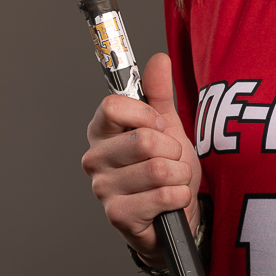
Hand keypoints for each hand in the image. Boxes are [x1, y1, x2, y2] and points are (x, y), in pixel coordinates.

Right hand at [82, 51, 200, 265]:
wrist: (174, 216)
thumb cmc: (166, 170)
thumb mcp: (167, 128)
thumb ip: (159, 94)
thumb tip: (158, 59)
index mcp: (101, 132)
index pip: (113, 106)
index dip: (147, 115)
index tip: (159, 126)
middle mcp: (95, 159)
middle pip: (143, 139)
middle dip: (172, 151)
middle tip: (171, 160)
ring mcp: (103, 189)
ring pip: (158, 169)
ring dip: (179, 176)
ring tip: (172, 181)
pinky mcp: (118, 215)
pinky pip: (164, 196)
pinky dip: (180, 197)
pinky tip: (172, 201)